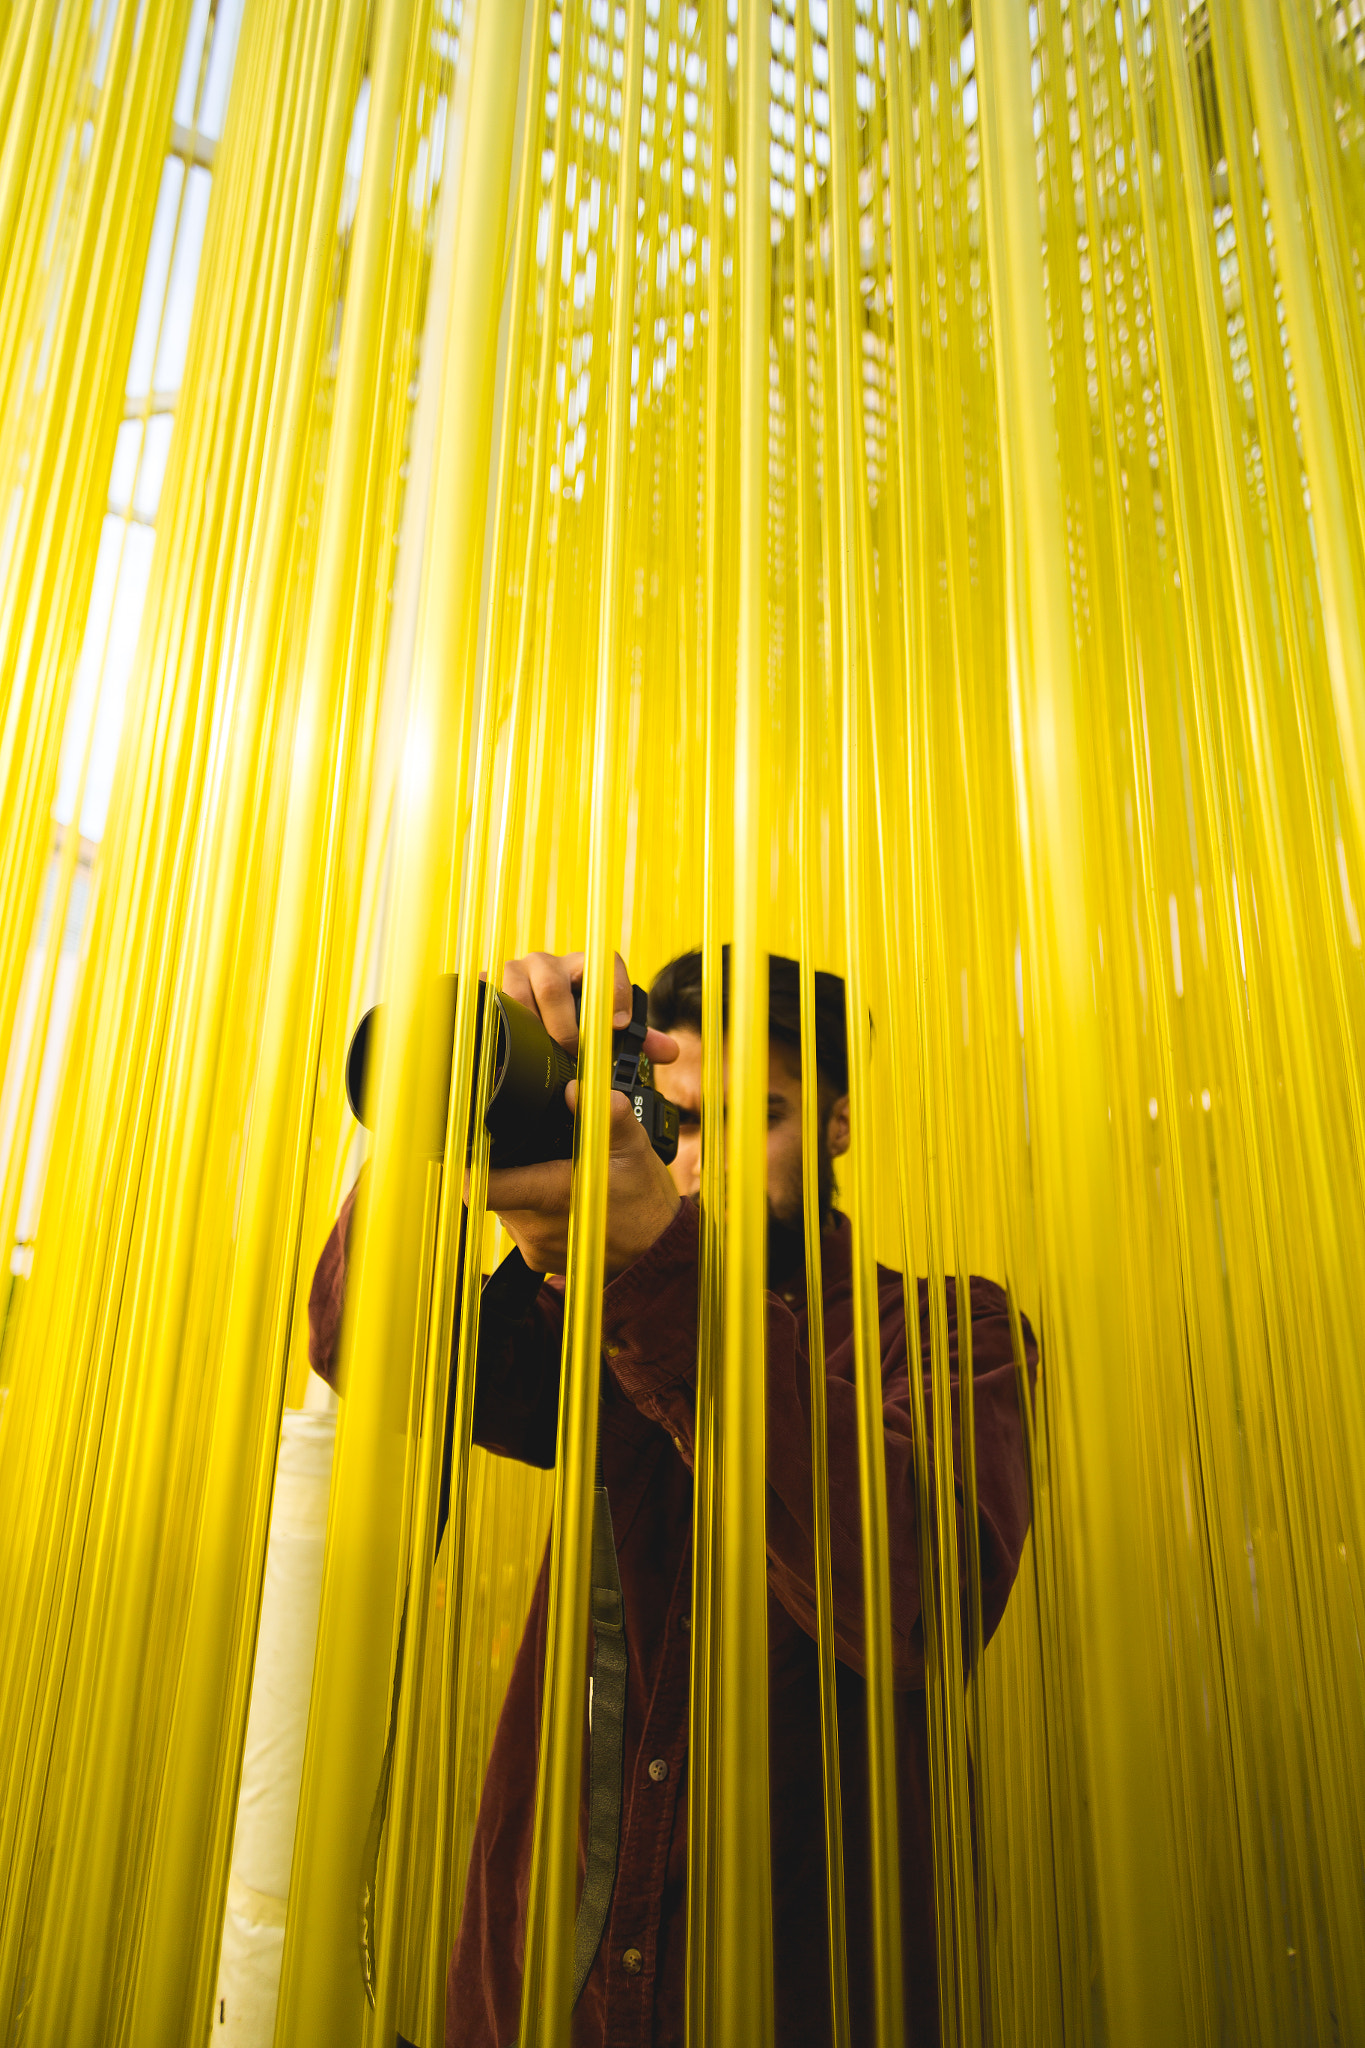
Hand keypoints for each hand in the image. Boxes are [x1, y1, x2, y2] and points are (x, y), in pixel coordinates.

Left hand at [484, 1080, 680, 1279]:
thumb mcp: (635, 1150)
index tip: (466, 1143)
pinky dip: (533, 1209)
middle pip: (493, 1184)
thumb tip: (577, 1088)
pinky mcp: (536, 1258)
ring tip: (554, 1174)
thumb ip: (607, 1115)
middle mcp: (534, 1225)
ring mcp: (533, 1245)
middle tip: (537, 1151)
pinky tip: (560, 1200)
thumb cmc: (646, 1205)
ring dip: (522, 1185)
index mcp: (549, 1194)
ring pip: (506, 1203)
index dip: (467, 1162)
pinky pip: (521, 1225)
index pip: (481, 1184)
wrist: (657, 1255)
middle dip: (509, 1163)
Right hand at [500, 949, 678, 1066]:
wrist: (524, 1016)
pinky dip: (499, 1020)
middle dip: (565, 1024)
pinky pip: (490, 998)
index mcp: (583, 966)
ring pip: (520, 990)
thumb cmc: (570, 1020)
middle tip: (573, 1053)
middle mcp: (548, 963)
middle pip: (554, 983)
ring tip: (544, 1051)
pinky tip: (507, 1042)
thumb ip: (638, 1039)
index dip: (615, 992)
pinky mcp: (488, 986)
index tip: (618, 1026)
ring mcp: (514, 972)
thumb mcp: (603, 1027)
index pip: (605, 965)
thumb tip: (671, 1052)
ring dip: (532, 1025)